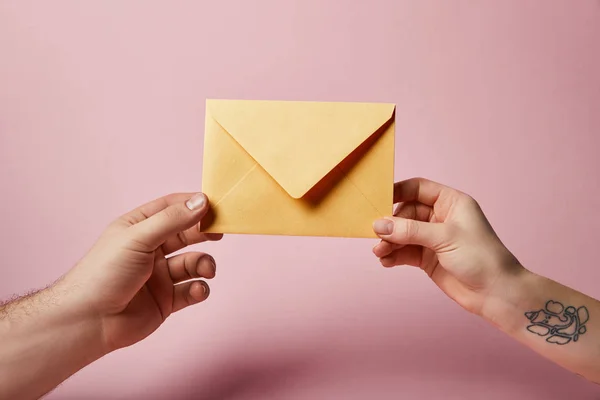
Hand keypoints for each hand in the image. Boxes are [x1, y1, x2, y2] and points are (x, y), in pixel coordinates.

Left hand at [58, 192, 221, 352]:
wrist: (88, 322)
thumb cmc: (104, 273)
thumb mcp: (139, 238)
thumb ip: (173, 220)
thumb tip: (202, 201)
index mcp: (140, 227)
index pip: (172, 207)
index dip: (194, 205)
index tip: (217, 206)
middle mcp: (151, 249)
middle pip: (187, 233)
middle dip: (204, 233)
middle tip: (220, 233)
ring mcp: (159, 275)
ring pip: (193, 262)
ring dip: (204, 264)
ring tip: (206, 269)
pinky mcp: (166, 299)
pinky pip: (192, 290)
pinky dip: (199, 289)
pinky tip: (196, 290)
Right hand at [372, 178, 522, 315]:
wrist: (496, 294)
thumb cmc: (481, 258)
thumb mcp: (444, 237)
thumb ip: (410, 230)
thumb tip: (379, 225)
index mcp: (450, 202)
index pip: (417, 189)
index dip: (397, 191)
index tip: (377, 199)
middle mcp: (440, 217)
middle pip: (405, 212)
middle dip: (390, 223)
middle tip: (377, 235)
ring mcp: (432, 238)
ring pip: (402, 234)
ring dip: (389, 242)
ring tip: (380, 252)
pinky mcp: (427, 258)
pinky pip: (404, 251)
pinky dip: (393, 255)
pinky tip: (387, 261)